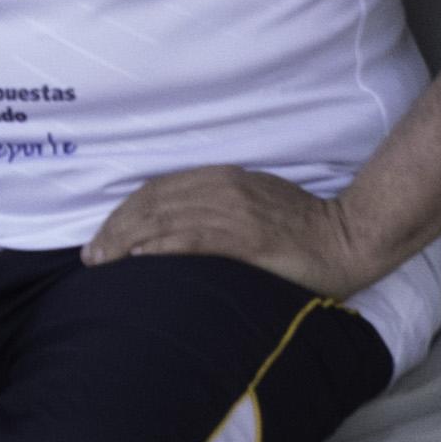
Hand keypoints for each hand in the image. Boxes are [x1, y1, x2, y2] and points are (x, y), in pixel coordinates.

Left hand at [84, 164, 373, 295]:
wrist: (350, 237)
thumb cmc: (304, 228)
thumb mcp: (255, 205)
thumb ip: (220, 209)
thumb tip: (180, 228)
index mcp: (222, 178)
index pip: (157, 191)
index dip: (123, 213)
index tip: (101, 237)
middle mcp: (221, 188)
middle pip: (151, 204)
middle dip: (114, 229)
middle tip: (90, 256)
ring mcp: (233, 211)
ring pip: (163, 220)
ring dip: (125, 240)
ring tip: (101, 262)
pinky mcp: (246, 237)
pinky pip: (191, 239)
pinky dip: (158, 247)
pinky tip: (137, 260)